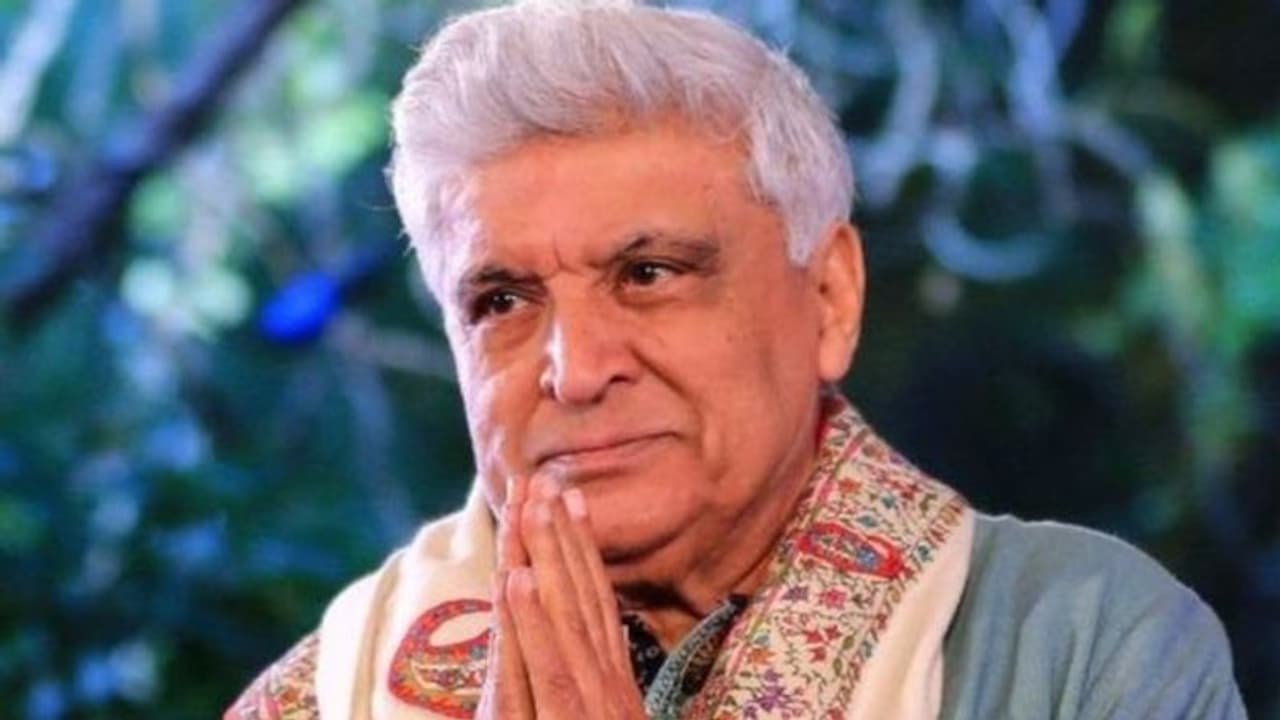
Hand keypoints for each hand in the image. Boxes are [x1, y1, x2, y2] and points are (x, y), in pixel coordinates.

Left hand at [476, 474, 646, 719]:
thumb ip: (598, 684)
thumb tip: (599, 643)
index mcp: (613, 680)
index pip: (596, 600)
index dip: (583, 547)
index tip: (572, 497)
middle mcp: (606, 680)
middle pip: (581, 594)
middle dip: (563, 533)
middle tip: (547, 478)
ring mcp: (588, 700)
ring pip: (565, 616)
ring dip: (549, 558)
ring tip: (531, 508)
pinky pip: (548, 666)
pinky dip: (532, 622)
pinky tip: (517, 579)